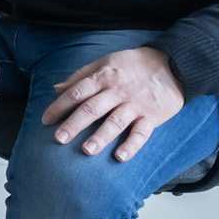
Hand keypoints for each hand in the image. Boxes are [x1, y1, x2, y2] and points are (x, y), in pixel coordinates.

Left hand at [41, 47, 186, 160]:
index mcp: (103, 77)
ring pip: (115, 121)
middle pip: (92, 108)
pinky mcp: (152, 115)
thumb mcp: (105, 62)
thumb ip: (80, 76)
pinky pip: (142, 132)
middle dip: (74, 124)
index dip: (59, 106)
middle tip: (58, 139)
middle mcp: (117, 91)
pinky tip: (121, 156)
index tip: (45, 120)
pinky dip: (132, 144)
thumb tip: (56, 88)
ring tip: (86, 151)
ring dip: (100, 136)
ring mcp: (135, 104)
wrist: (173, 63)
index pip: (76, 92)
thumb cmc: (133, 64)